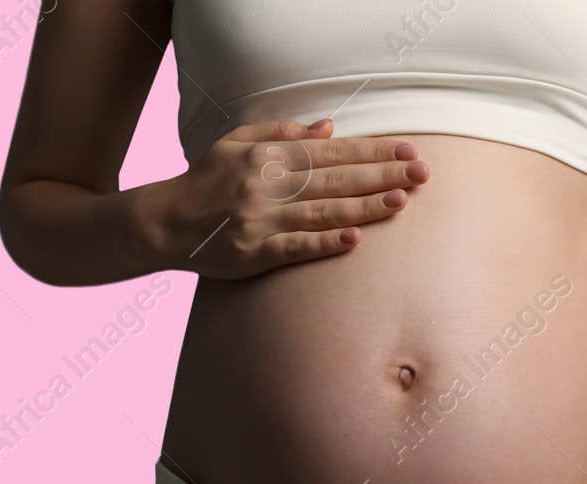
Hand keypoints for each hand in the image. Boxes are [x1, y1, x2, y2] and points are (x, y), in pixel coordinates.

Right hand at [144, 118, 429, 278]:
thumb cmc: (204, 181)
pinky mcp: (253, 253)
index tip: (406, 151)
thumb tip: (329, 128)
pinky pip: (296, 247)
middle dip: (382, 175)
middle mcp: (266, 185)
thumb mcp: (236, 144)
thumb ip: (281, 134)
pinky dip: (325, 243)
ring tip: (401, 202)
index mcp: (266, 156)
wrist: (164, 223)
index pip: (330, 151)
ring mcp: (260, 220)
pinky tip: (354, 239)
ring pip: (322, 211)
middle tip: (422, 174)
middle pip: (335, 178)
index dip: (371, 151)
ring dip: (365, 206)